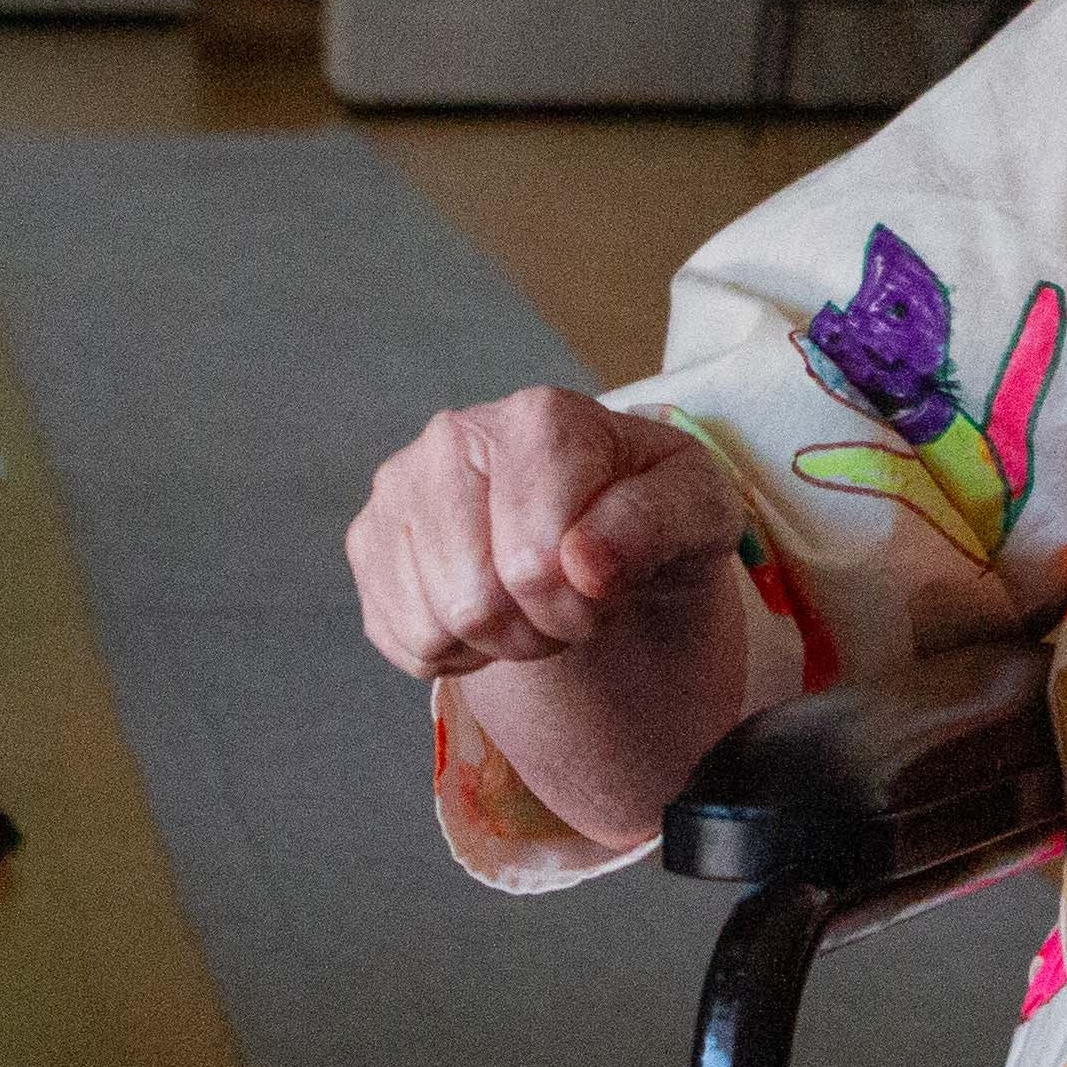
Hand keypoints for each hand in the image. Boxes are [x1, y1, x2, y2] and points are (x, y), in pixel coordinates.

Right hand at [348, 385, 749, 678]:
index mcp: (539, 417)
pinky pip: (404, 639)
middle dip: (538, 625)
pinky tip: (491, 606)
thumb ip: (657, 525)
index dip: (584, 599)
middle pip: (477, 598)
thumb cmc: (652, 516)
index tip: (606, 581)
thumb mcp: (698, 512)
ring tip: (532, 599)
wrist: (604, 536)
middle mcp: (452, 436)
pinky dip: (457, 650)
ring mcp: (400, 488)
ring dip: (500, 641)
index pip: (536, 559)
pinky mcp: (369, 540)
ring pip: (435, 625)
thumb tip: (584, 561)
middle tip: (572, 599)